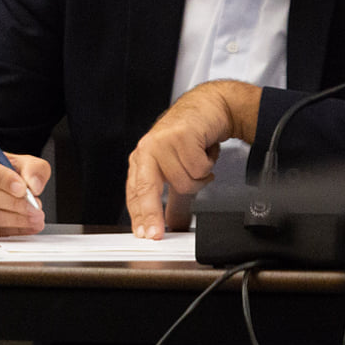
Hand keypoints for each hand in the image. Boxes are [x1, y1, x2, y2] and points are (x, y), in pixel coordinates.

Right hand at [0, 142, 48, 235]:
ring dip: (13, 219)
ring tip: (34, 219)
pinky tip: (26, 226)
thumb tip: (34, 186)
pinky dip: (9, 229)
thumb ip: (34, 168)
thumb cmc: (2, 172)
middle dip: (13, 203)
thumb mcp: (21, 163)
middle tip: (35, 208)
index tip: (23, 189)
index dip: (2, 178)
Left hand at [125, 80, 259, 239]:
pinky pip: (198, 168)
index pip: (136, 193)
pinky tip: (204, 151)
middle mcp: (147, 151)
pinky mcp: (179, 135)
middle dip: (152, 214)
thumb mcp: (180, 172)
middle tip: (156, 235)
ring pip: (183, 182)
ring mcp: (161, 142)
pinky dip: (207, 165)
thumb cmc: (191, 137)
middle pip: (146, 189)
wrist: (209, 107)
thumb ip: (177, 201)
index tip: (144, 236)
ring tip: (199, 162)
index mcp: (142, 161)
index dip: (140, 216)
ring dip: (199, 178)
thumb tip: (174, 226)